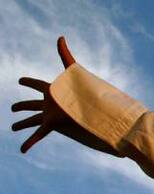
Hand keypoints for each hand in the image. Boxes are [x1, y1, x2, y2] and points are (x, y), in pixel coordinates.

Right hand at [11, 36, 78, 152]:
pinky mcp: (51, 125)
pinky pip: (38, 135)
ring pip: (32, 120)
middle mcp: (50, 104)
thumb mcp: (73, 70)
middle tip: (13, 109)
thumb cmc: (85, 90)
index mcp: (53, 91)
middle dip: (22, 106)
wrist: (94, 109)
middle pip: (31, 105)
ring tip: (12, 127)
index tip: (20, 80)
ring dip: (22, 124)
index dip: (28, 82)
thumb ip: (66, 54)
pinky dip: (30, 143)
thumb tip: (60, 37)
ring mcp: (50, 115)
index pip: (37, 84)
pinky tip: (23, 151)